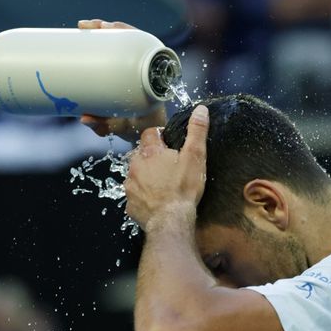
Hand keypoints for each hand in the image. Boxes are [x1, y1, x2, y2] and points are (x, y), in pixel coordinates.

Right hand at [77, 18, 167, 142]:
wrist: (149, 134)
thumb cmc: (140, 131)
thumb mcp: (123, 128)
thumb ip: (104, 126)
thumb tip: (83, 118)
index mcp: (153, 78)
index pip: (141, 44)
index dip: (123, 31)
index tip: (103, 28)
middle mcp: (148, 70)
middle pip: (131, 38)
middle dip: (108, 28)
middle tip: (84, 27)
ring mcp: (139, 71)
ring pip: (125, 44)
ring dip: (105, 34)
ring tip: (84, 29)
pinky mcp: (130, 74)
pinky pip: (120, 54)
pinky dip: (105, 44)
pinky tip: (91, 39)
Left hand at [125, 105, 208, 229]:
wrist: (171, 220)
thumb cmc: (183, 188)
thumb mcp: (195, 157)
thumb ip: (197, 132)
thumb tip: (200, 110)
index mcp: (150, 152)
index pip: (149, 134)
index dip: (159, 137)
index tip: (168, 143)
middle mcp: (135, 166)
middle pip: (140, 155)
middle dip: (152, 158)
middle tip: (168, 167)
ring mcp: (130, 186)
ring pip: (136, 175)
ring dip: (146, 177)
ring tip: (163, 186)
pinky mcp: (130, 205)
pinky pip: (135, 196)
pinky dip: (143, 197)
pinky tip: (156, 202)